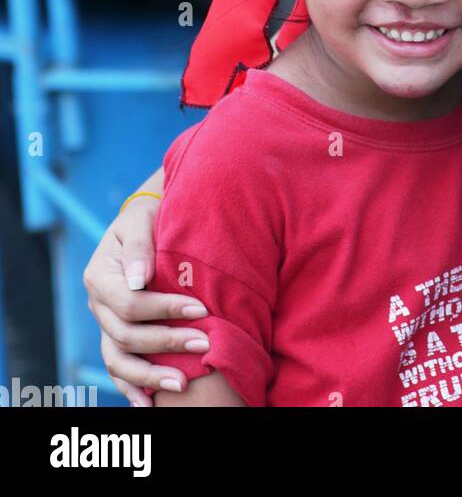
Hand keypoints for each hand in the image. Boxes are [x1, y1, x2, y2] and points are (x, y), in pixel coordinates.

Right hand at [82, 198, 209, 406]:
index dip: (164, 310)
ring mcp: (105, 324)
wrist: (149, 219)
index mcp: (100, 275)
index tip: (200, 311)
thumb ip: (139, 246)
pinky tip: (151, 404)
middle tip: (205, 343)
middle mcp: (98, 304)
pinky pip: (118, 368)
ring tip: (183, 384)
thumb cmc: (150, 216)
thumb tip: (139, 278)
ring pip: (119, 360)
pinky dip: (132, 388)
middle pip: (127, 335)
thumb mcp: (142, 218)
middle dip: (167, 341)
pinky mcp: (116, 336)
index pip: (130, 303)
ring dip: (150, 374)